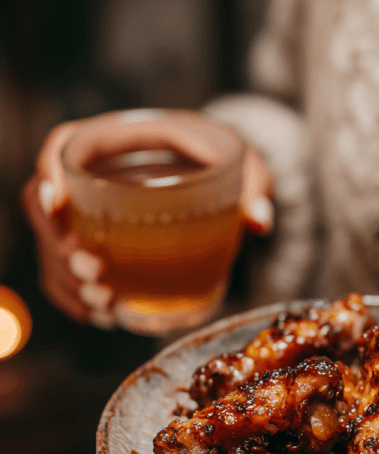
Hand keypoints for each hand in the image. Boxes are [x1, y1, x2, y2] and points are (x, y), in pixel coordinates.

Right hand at [20, 118, 274, 326]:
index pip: (63, 146)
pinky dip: (74, 294)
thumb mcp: (243, 164)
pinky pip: (66, 267)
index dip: (49, 174)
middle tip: (95, 272)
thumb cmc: (226, 159)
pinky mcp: (97, 240)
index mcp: (121, 140)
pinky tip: (100, 313)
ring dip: (66, 277)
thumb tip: (259, 221)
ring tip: (104, 302)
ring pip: (51, 241)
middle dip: (58, 243)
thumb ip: (253, 186)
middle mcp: (95, 174)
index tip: (57, 204)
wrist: (219, 171)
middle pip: (46, 203)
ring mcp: (91, 210)